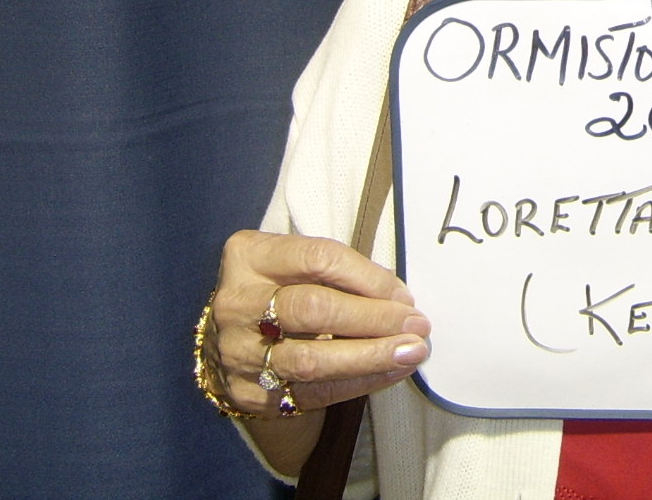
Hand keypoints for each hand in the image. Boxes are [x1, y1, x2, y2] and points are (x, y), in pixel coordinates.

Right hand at [204, 230, 431, 416]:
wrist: (235, 343)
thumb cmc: (281, 291)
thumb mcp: (296, 265)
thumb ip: (339, 273)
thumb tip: (399, 299)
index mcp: (249, 256)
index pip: (318, 258)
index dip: (367, 276)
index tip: (402, 294)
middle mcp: (238, 303)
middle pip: (314, 309)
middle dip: (373, 318)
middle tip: (416, 324)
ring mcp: (238, 352)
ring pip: (312, 359)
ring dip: (371, 356)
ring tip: (412, 351)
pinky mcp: (249, 394)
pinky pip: (313, 393)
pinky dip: (360, 382)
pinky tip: (391, 372)